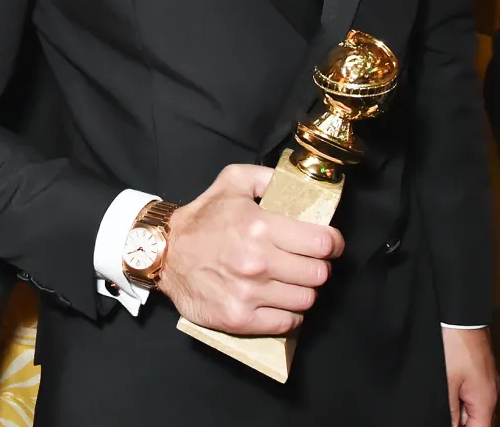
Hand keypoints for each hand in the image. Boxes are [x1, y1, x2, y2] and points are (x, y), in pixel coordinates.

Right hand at [159, 163, 342, 336]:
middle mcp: (257, 261)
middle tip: (308, 261)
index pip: (321, 243)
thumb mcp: (232, 181)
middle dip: (318, 266)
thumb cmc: (202, 218)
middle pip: (318, 274)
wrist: (165, 253)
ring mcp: (249, 293)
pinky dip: (289, 314)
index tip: (332, 243)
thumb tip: (299, 183)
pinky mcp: (240, 319)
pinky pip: (286, 323)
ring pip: (306, 300)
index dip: (334, 242)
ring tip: (292, 280)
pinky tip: (279, 300)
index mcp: (259, 226)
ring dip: (304, 290)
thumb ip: (267, 177)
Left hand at [441, 327, 497, 426]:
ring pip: (471, 402)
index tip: (446, 422)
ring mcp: (485, 378)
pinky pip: (470, 387)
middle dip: (459, 419)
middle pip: (476, 418)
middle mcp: (490, 390)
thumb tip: (450, 424)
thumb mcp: (447, 380)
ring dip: (457, 404)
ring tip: (442, 393)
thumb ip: (449, 408)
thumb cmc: (455, 342)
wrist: (459, 313)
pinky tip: (445, 382)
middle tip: (442, 408)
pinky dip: (458, 390)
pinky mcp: (478, 366)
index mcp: (485, 399)